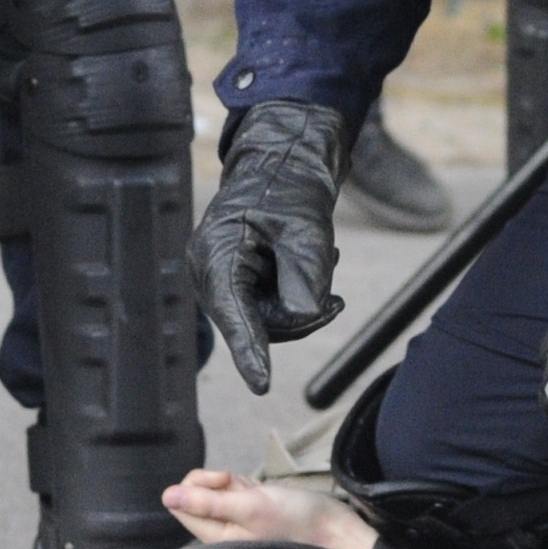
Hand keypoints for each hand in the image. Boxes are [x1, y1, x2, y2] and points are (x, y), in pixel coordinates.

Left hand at [163, 467, 377, 548]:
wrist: (333, 525)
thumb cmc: (295, 519)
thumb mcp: (249, 506)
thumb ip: (206, 502)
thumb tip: (166, 495)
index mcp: (216, 536)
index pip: (180, 505)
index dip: (196, 486)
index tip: (223, 483)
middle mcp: (221, 529)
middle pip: (194, 494)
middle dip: (216, 482)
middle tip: (238, 486)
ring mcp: (235, 518)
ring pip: (214, 489)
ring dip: (233, 482)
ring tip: (257, 492)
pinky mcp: (249, 509)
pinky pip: (233, 489)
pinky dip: (245, 484)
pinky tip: (262, 492)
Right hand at [188, 100, 347, 394]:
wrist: (283, 164)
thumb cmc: (290, 188)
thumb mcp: (306, 229)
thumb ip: (305, 274)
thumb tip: (304, 316)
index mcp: (217, 253)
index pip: (233, 311)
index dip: (249, 350)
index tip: (262, 385)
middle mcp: (211, 272)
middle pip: (255, 323)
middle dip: (300, 317)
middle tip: (336, 301)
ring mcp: (222, 280)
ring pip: (266, 321)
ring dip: (302, 306)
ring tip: (327, 267)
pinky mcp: (237, 284)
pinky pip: (268, 309)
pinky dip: (297, 298)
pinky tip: (316, 269)